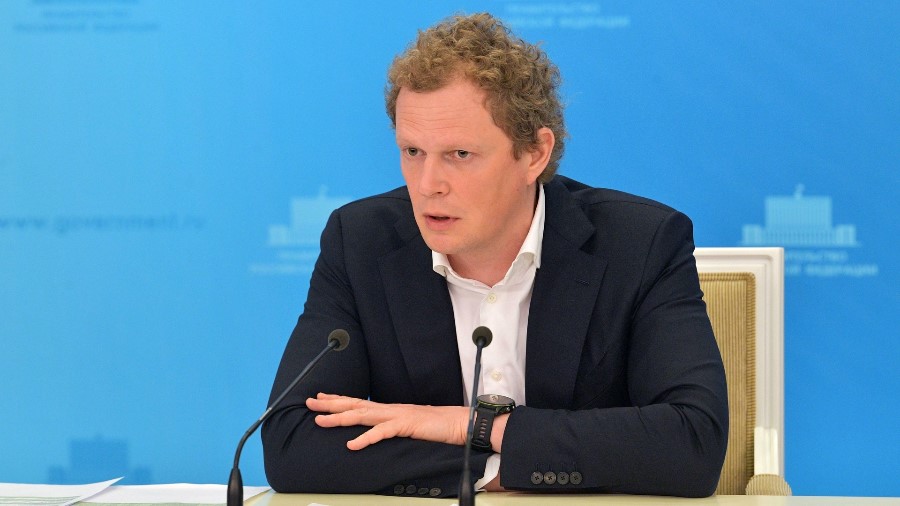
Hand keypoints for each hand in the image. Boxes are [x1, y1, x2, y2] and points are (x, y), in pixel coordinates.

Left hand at [307, 393, 469, 450]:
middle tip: (310, 403)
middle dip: (330, 405)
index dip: (338, 400)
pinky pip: (382, 432)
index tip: (320, 398)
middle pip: (355, 405)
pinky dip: (365, 439)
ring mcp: (397, 415)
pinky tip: (352, 444)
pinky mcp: (406, 425)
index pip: (359, 402)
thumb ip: (393, 426)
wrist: (458, 423)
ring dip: (339, 418)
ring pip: (362, 415)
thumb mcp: (408, 426)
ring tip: (321, 421)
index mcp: (389, 409)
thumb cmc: (435, 426)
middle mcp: (389, 409)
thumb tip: (379, 430)